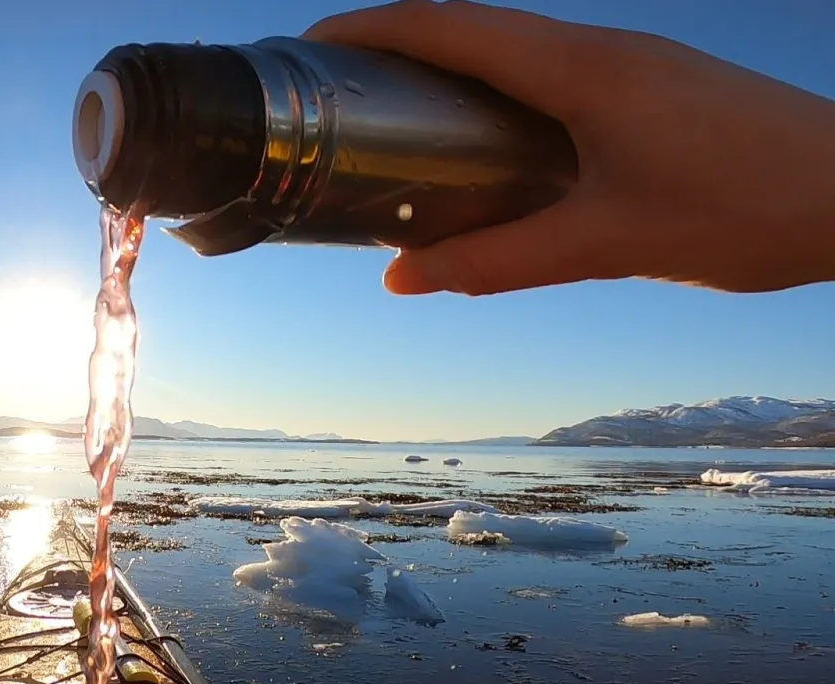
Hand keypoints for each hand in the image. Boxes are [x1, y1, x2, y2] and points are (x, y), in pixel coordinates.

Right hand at [303, 0, 834, 295]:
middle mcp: (605, 48)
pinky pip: (555, 69)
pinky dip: (500, 89)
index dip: (377, 28)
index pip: (454, 27)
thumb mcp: (607, 243)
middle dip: (400, 42)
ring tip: (399, 109)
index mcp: (583, 69)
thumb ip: (498, 261)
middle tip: (340, 84)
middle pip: (477, 24)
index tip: (316, 43)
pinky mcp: (656, 86)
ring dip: (451, 64)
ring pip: (518, 46)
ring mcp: (635, 61)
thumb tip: (402, 277)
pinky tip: (491, 140)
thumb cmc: (748, 208)